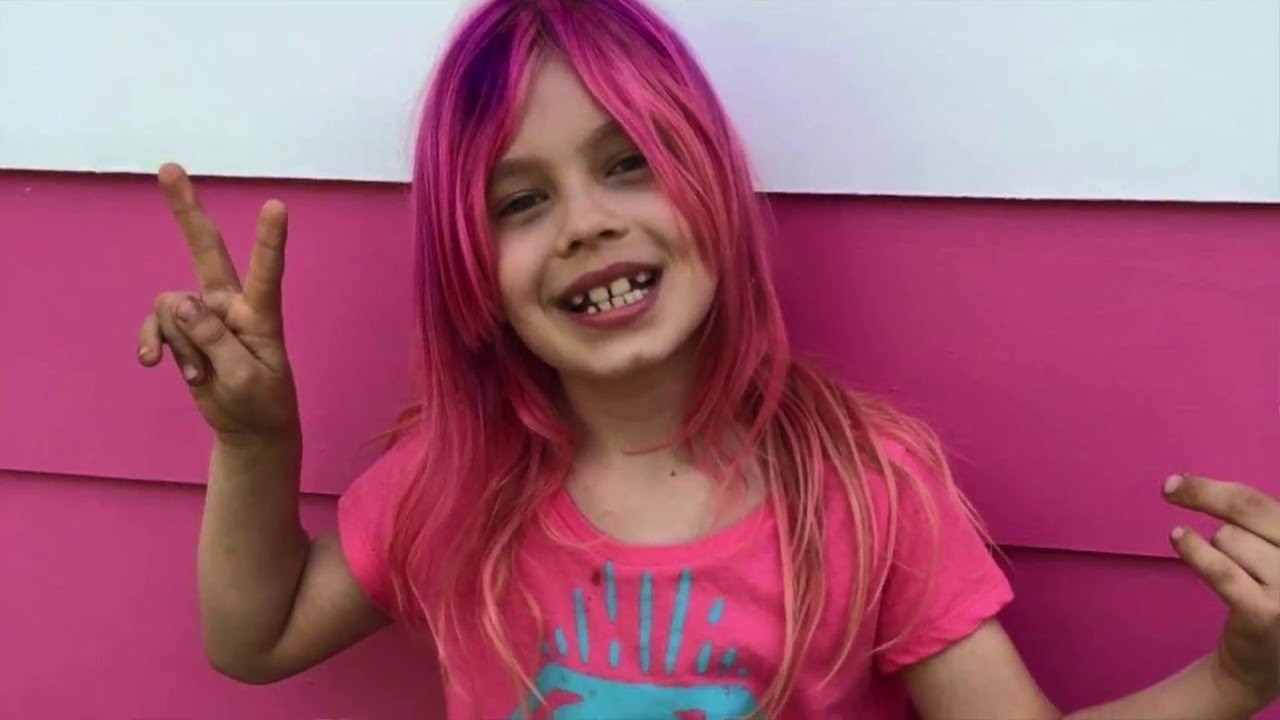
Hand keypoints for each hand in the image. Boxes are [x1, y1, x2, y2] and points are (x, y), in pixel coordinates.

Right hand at [137, 163, 299, 441]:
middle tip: (168, 168)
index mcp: (261, 314)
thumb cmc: (261, 403)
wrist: (247, 430)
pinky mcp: (184, 332)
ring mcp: (205, 316)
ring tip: (200, 375)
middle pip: (207, 250)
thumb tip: (181, 302)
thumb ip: (215, 340)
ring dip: (177, 344)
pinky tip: (157, 367)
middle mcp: (232, 304)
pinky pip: (156, 325)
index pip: (267, 271)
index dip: (269, 240)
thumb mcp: (244, 378)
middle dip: (186, 211)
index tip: (278, 206)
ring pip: (171, 308)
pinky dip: (154, 345)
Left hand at [1164, 473, 1279, 708]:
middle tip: (1168, 488)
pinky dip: (1196, 552)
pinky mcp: (1268, 613)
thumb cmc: (1270, 593)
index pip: (1263, 502)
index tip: (1182, 480)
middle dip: (1205, 494)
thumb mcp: (1272, 551)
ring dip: (1219, 549)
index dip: (1220, 487)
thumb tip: (1187, 480)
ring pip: (1230, 538)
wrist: (1268, 664)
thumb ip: (1248, 518)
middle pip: (1250, 509)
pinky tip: (1178, 538)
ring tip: (1236, 573)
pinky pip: (1222, 570)